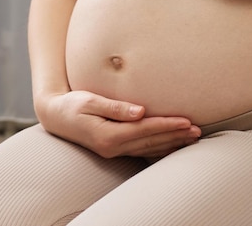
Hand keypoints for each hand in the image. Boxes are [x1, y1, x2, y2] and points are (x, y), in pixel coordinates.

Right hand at [36, 90, 200, 158]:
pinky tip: (172, 145)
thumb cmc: (71, 104)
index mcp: (108, 135)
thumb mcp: (89, 101)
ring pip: (149, 149)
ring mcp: (113, 150)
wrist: (54, 116)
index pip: (145, 130)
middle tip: (197, 130)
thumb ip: (115, 107)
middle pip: (151, 142)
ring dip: (171, 143)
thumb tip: (140, 111)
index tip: (186, 121)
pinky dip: (159, 147)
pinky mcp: (114, 149)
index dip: (167, 125)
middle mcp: (112, 146)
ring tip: (191, 137)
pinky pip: (142, 150)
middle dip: (175, 136)